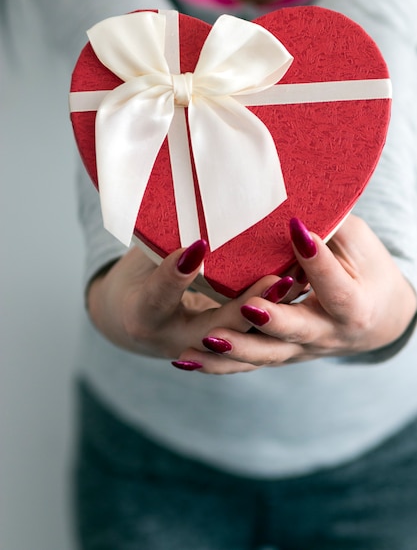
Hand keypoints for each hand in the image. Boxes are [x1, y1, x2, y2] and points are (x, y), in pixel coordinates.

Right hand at [87, 239, 289, 360]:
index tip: (198, 245)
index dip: (176, 274)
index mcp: (142, 316)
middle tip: (278, 279)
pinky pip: (253, 338)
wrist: (133, 318)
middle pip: (213, 331)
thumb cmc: (136, 277)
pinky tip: (300, 291)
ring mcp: (200, 350)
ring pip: (242, 341)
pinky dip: (276, 316)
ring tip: (299, 283)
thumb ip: (163, 243)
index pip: (159, 296)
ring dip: (273, 313)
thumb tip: (194, 203)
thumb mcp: (139, 259)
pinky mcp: (223, 350)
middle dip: (247, 306)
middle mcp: (173, 339)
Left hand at [176, 215, 416, 373]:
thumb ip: (332, 225)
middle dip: (273, 320)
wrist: (377, 319)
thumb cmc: (368, 271)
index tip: (297, 231)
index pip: (336, 286)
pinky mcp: (280, 353)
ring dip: (236, 349)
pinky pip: (247, 364)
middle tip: (249, 307)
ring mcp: (301, 350)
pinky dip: (217, 364)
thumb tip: (298, 197)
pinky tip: (185, 360)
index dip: (318, 262)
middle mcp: (327, 335)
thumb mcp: (359, 244)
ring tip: (208, 338)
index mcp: (354, 307)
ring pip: (266, 355)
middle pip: (299, 331)